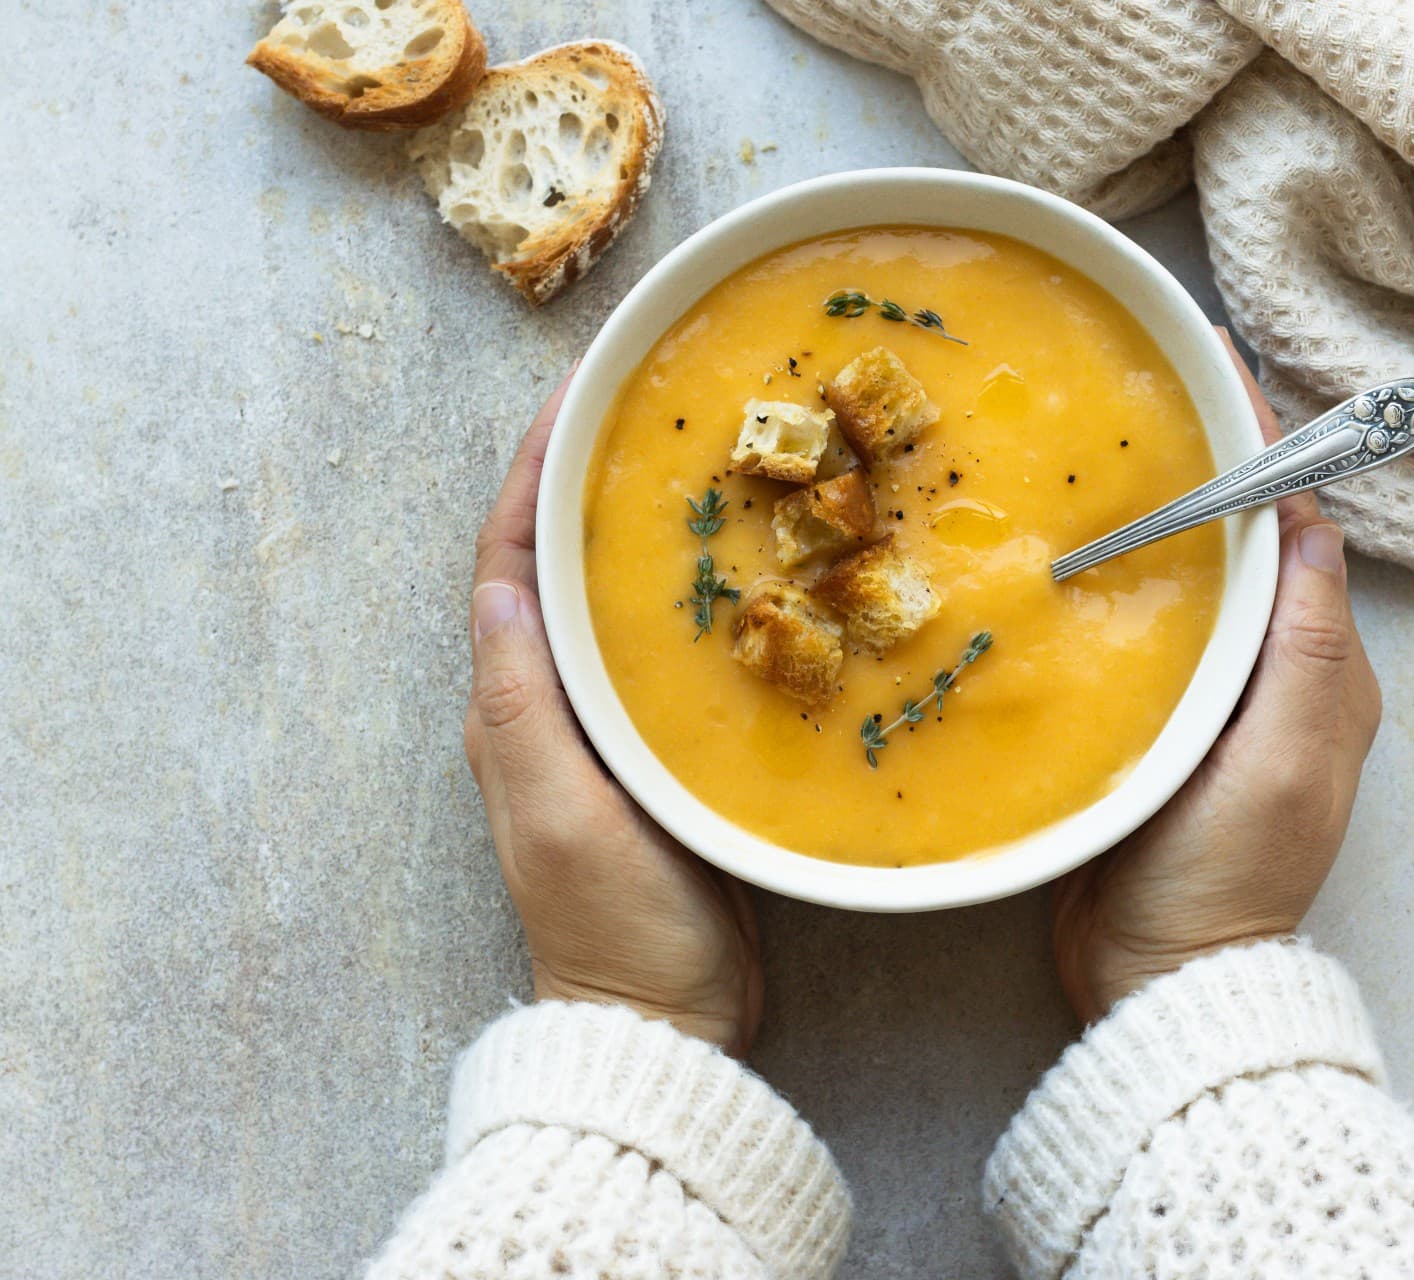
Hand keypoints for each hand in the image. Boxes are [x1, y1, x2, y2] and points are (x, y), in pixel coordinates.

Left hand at [463, 372, 762, 1053]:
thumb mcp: (559, 817)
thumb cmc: (613, 925)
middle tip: (648, 411)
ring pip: (614, 602)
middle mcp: (551, 706)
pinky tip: (752, 571)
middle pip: (557, 567)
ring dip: (640, 529)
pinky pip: (667, 651)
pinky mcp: (661, 753)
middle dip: (588, 481)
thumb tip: (499, 594)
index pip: (508, 565)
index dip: (532, 477)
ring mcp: (606, 730)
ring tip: (702, 465)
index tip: (576, 400)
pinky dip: (696, 596)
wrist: (666, 1018)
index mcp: (514, 709)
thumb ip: (524, 711)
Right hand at [1052, 333, 1382, 1022]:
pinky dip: (1119, 580)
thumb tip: (1309, 522)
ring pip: (1191, 581)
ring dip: (1159, 514)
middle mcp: (1273, 674)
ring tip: (1100, 448)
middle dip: (1205, 463)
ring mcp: (1212, 702)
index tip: (1214, 367)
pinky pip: (1144, 632)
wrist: (1163, 978)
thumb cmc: (1231, 873)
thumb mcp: (1286, 754)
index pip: (1295, 528)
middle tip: (1143, 389)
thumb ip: (1304, 642)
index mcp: (1320, 669)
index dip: (1260, 445)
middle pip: (1242, 543)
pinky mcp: (1155, 728)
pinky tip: (1067, 552)